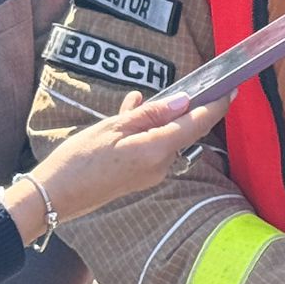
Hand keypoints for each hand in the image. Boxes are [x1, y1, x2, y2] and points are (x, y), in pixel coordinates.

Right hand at [16, 88, 231, 239]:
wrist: (54, 197)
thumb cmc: (79, 160)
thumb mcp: (113, 128)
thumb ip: (149, 114)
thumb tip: (184, 102)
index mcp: (156, 150)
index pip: (197, 124)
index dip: (216, 107)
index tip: (231, 90)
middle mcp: (160, 165)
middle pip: (183, 130)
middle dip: (182, 109)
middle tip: (183, 86)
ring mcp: (150, 174)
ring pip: (164, 137)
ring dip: (157, 117)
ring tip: (136, 100)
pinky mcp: (138, 178)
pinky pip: (150, 147)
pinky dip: (145, 130)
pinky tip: (129, 111)